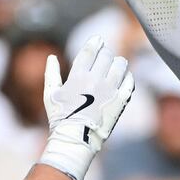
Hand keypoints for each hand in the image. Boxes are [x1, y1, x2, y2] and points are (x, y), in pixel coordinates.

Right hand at [37, 36, 133, 179]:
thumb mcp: (50, 94)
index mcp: (78, 76)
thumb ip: (51, 73)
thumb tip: (51, 57)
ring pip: (120, 65)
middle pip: (106, 55)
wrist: (75, 139)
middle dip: (105, 53)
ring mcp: (109, 90)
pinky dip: (128, 77)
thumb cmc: (60, 117)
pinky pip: (129, 82)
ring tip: (116, 64)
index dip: (95, 42)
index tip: (98, 40)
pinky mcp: (120, 101)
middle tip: (105, 55)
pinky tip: (125, 78)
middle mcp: (95, 80)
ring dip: (118, 62)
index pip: (90, 51)